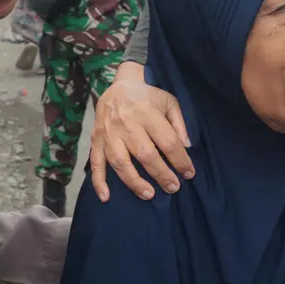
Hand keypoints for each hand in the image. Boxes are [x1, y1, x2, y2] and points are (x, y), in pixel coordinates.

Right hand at [89, 62, 193, 201]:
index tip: (189, 173)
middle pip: (145, 155)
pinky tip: (106, 197)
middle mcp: (126, 124)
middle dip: (161, 174)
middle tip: (173, 188)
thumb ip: (179, 123)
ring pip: (121, 162)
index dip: (180, 160)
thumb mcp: (168, 101)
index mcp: (147, 112)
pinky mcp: (96, 140)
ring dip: (134, 182)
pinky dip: (99, 181)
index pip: (167, 141)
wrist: (118, 86)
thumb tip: (187, 148)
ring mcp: (108, 134)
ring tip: (149, 195)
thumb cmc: (147, 96)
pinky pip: (95, 163)